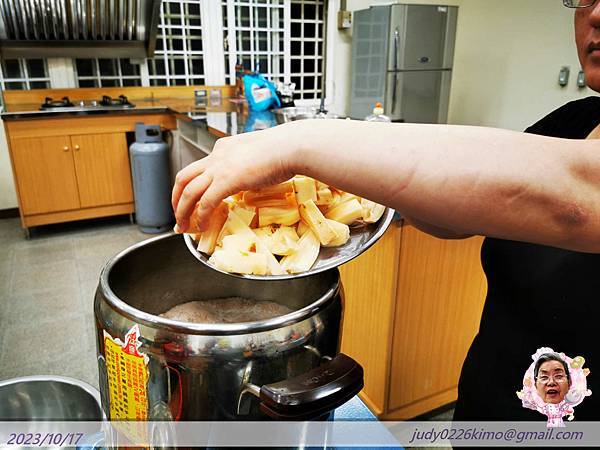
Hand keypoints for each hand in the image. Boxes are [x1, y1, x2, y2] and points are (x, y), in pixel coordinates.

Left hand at [172, 126, 297, 231]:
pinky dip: (200, 217)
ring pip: (187, 191)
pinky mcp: (226, 181)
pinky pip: (205, 203)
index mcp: (224, 148)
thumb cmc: (285, 149)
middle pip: (183, 177)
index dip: (194, 185)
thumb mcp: (259, 155)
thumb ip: (250, 166)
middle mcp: (217, 156)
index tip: (195, 199)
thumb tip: (253, 177)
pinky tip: (201, 227)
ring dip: (182, 211)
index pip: (201, 167)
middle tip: (179, 214)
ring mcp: (219, 168)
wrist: (291, 146)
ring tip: (183, 226)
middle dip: (176, 198)